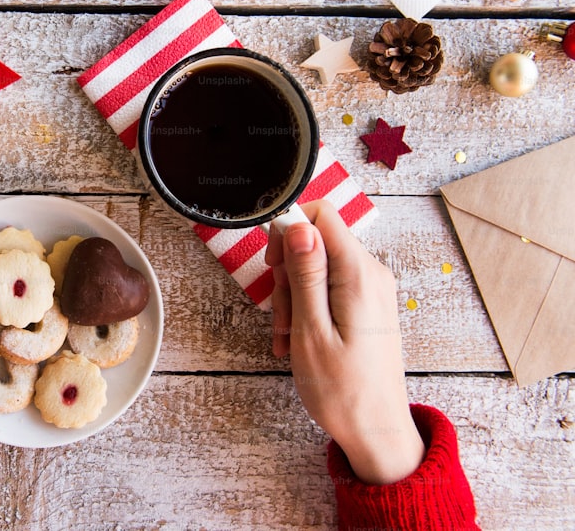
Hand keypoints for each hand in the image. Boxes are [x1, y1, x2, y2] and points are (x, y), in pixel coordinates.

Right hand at [265, 200, 423, 484]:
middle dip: (287, 274)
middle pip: (315, 242)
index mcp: (359, 275)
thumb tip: (298, 225)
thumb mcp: (311, 330)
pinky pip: (328, 289)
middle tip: (281, 317)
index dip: (288, 230)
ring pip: (317, 267)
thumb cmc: (343, 390)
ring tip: (287, 337)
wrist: (376, 432)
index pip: (322, 215)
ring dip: (293, 298)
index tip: (272, 264)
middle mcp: (371, 274)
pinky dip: (307, 309)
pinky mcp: (366, 305)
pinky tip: (297, 340)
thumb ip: (306, 274)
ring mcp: (371, 290)